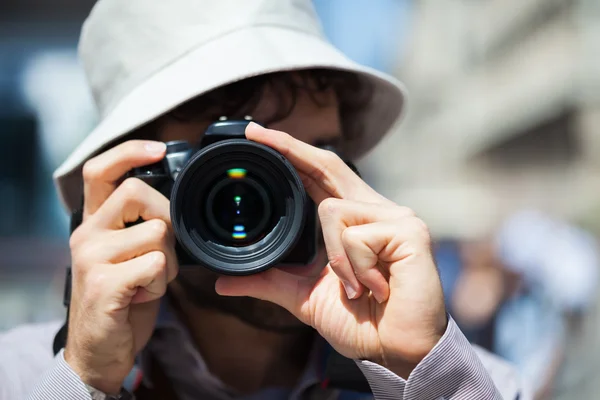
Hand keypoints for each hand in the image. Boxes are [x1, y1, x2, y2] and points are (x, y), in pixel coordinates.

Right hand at [64, 141, 178, 393]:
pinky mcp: (104, 284)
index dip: (129, 152)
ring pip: (157, 232)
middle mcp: (86, 234)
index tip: (159, 149)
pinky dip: (163, 283)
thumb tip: (176, 201)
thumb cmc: (123, 297)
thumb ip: (141, 225)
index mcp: (93, 222)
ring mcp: (91, 258)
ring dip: (169, 261)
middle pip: (137, 192)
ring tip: (152, 280)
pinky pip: (156, 265)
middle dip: (167, 217)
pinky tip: (146, 295)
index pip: (99, 170)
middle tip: (165, 250)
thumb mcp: (128, 254)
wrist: (99, 349)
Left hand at [215, 123, 447, 377]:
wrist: (396, 353)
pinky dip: (354, 268)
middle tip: (256, 133)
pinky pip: (357, 236)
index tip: (258, 135)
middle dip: (289, 148)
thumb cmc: (360, 323)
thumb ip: (268, 281)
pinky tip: (376, 287)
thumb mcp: (304, 297)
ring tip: (355, 287)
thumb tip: (223, 282)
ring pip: (332, 210)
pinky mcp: (409, 231)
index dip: (292, 153)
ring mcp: (395, 217)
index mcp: (353, 221)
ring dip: (333, 259)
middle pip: (328, 165)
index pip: (319, 176)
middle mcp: (375, 210)